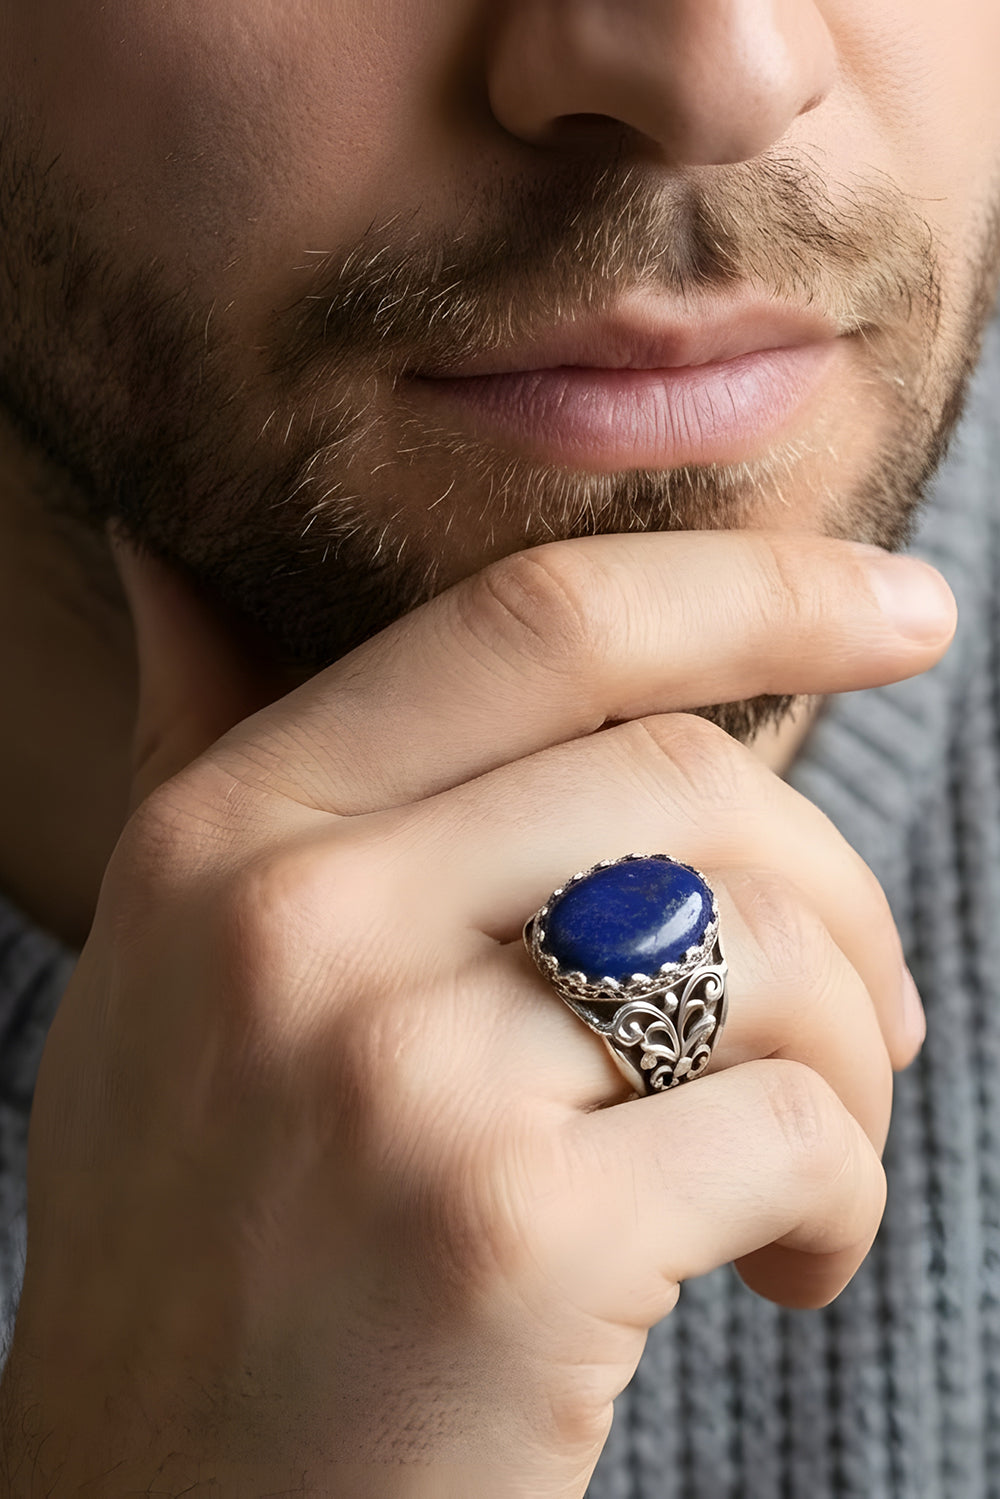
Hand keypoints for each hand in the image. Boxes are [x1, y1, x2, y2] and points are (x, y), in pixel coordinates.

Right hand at [1, 531, 954, 1496]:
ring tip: (811, 1153)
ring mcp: (392, 1080)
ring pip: (762, 952)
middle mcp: (290, 922)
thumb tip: (168, 549)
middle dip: (838, 895)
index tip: (903, 607)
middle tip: (867, 1015)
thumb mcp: (163, 968)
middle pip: (687, 784)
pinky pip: (791, 1136)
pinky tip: (784, 1265)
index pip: (536, 625)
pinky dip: (841, 1200)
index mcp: (227, 832)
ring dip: (854, 1057)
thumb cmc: (207, 1231)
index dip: (754, 588)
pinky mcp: (506, 1244)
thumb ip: (200, 741)